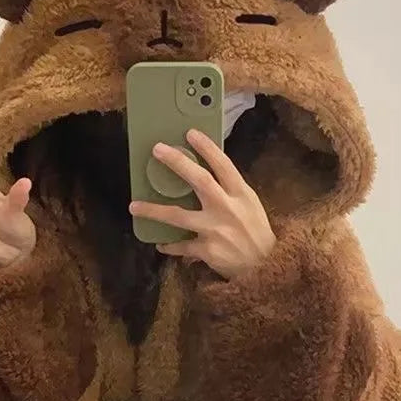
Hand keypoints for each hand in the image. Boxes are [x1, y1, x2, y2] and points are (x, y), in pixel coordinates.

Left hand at [129, 129, 275, 279]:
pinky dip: (169, 245)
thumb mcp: (250, 204)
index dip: (207, 148)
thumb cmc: (256, 231)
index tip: (190, 133)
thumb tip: (206, 169)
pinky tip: (159, 243)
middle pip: (200, 180)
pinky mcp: (207, 250)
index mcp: (241, 194)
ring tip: (134, 206)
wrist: (266, 267)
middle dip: (177, 163)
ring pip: (178, 216)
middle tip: (157, 150)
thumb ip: (230, 189)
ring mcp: (215, 230)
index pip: (223, 165)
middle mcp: (227, 208)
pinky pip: (181, 246)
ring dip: (153, 210)